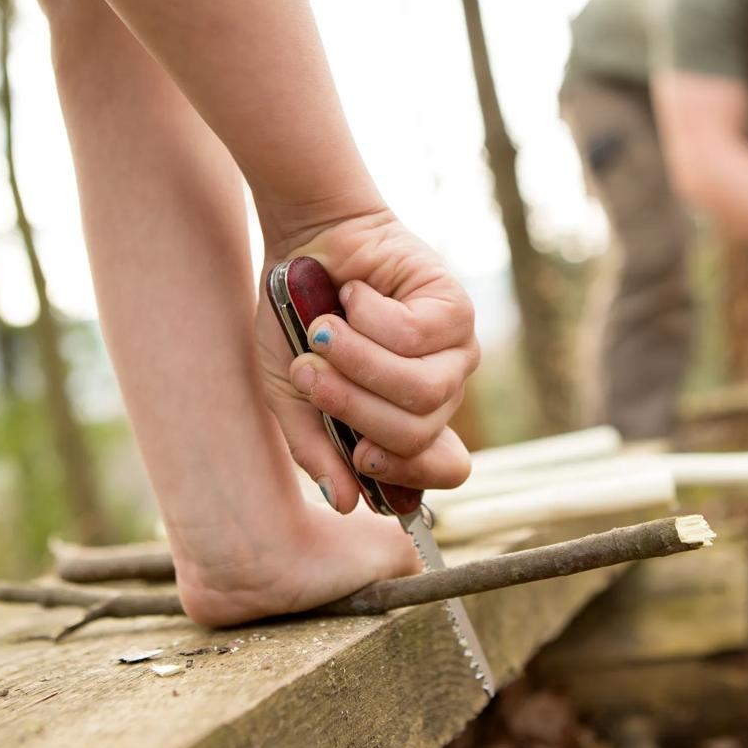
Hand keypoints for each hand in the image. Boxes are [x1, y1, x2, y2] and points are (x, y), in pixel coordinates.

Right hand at [255, 208, 479, 513]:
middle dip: (351, 406)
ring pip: (422, 390)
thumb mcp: (292, 392)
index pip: (446, 468)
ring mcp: (456, 350)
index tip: (359, 455)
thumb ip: (315, 447)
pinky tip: (354, 296)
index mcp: (410, 417)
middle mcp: (442, 389)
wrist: (306, 245)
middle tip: (308, 371)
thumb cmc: (299, 319)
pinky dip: (368, 318)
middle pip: (417, 433)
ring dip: (358, 363)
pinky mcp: (456, 308)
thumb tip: (344, 503)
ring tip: (323, 332)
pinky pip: (416, 337)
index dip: (408, 474)